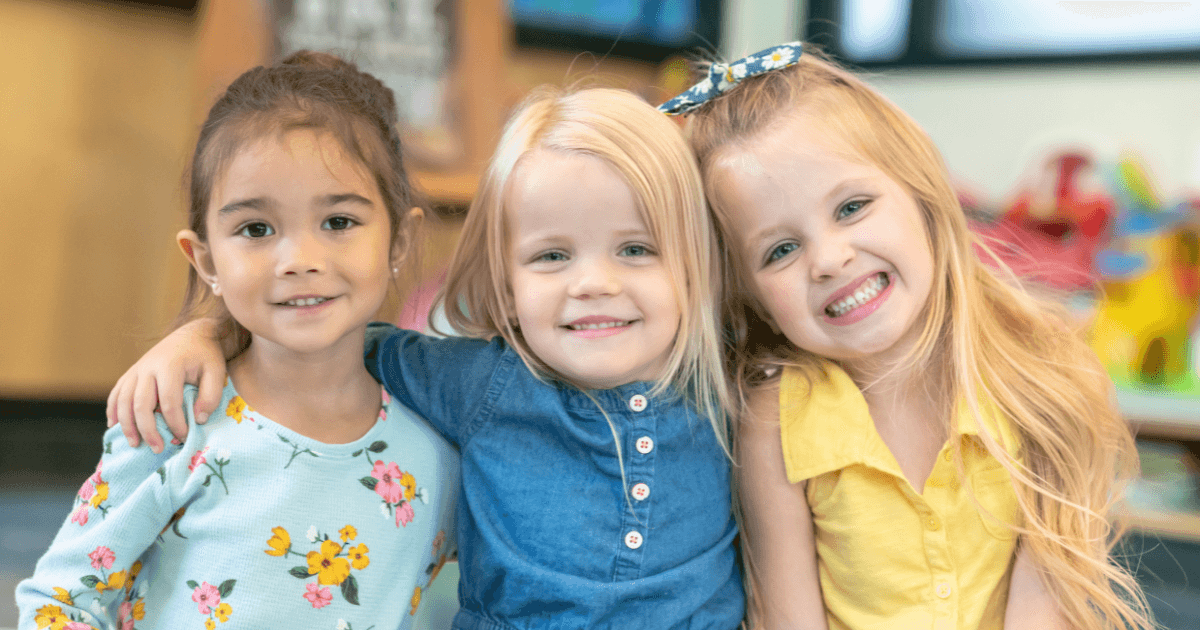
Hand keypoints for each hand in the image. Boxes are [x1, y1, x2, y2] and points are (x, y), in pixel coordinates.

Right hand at [106, 318, 226, 452]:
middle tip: (157, 449)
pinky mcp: (131, 373)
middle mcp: (148, 367)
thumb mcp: (217, 372)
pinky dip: (113, 410)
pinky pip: (116, 393)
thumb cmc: (205, 356)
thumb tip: (198, 420)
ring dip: (126, 424)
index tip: (184, 437)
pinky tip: (114, 426)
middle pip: (140, 403)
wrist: (192, 335)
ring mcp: (136, 369)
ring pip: (123, 400)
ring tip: (135, 444)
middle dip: (148, 429)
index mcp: (170, 366)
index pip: (169, 402)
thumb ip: (211, 396)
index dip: (175, 423)